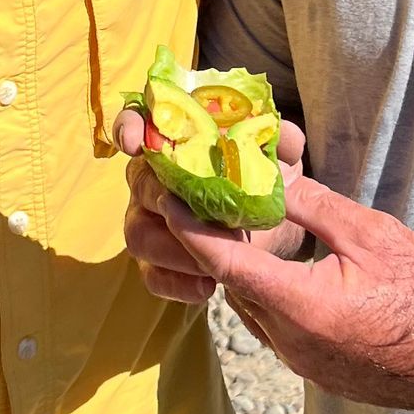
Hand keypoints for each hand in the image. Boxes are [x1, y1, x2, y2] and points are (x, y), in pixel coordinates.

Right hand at [116, 108, 311, 315]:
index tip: (135, 141)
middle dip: (168, 203)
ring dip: (174, 250)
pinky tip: (207, 288)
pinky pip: (151, 276)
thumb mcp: (278, 160)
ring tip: (212, 263)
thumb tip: (284, 136)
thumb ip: (280, 143)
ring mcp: (147, 224)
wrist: (272, 231)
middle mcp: (151, 181)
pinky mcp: (154, 265)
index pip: (138, 125)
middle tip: (203, 218)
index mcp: (175, 146)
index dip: (130, 128)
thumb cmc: (264, 182)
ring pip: (138, 236)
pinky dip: (177, 284)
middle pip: (140, 185)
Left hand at [132, 173, 413, 413]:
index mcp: (301, 307)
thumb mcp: (374, 236)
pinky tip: (289, 275)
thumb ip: (315, 207)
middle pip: (233, 288)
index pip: (224, 263)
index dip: (190, 228)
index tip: (168, 198)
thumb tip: (270, 177)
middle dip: (216, 248)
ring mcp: (306, 366)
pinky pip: (279, 332)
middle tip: (209, 205)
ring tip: (247, 233)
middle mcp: (292, 344)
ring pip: (254, 313)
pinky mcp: (323, 376)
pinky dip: (272, 300)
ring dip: (246, 276)